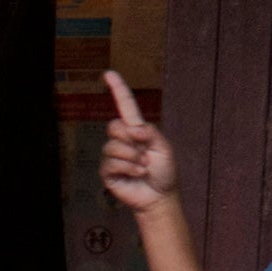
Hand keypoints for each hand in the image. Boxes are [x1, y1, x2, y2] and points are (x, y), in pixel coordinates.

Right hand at [95, 69, 175, 214]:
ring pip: (113, 146)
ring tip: (142, 168)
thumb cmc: (164, 172)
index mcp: (137, 130)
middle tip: (144, 152)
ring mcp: (113, 156)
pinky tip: (135, 174)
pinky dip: (127, 169)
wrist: (160, 196)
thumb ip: (150, 132)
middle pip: (113, 126)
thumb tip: (133, 130)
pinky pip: (111, 163)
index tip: (108, 74)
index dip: (118, 89)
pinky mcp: (108, 172)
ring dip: (132, 158)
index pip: (125, 105)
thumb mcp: (164, 147)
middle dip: (130, 138)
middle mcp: (123, 140)